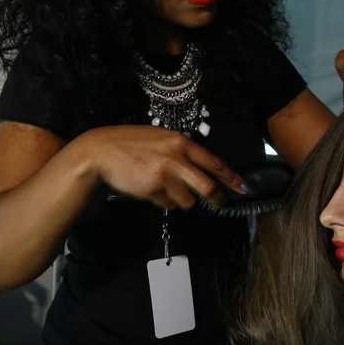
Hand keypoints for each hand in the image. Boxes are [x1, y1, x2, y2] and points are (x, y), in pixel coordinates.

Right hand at [77, 125, 245, 209]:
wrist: (100, 152)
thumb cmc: (131, 144)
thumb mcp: (160, 139)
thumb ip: (181, 152)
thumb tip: (203, 169)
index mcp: (180, 142)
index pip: (214, 162)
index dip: (231, 177)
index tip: (243, 187)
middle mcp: (176, 158)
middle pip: (207, 186)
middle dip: (217, 198)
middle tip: (221, 204)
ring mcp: (164, 175)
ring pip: (188, 200)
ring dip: (183, 200)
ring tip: (168, 189)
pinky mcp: (152, 190)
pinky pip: (168, 204)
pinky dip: (165, 201)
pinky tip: (152, 190)